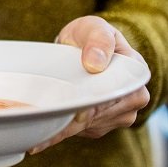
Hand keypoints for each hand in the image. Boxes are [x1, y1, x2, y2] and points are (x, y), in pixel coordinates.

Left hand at [27, 16, 150, 154]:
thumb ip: (98, 40)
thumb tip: (95, 63)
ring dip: (59, 131)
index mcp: (135, 76)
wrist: (84, 46)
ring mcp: (116, 116)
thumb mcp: (95, 27)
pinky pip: (78, 131)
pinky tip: (39, 136)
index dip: (89, 106)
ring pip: (84, 128)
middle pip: (95, 116)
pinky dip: (58, 132)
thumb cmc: (91, 35)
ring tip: (32, 139)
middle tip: (35, 136)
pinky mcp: (99, 125)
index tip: (66, 115)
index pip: (111, 96)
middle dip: (67, 124)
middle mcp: (131, 100)